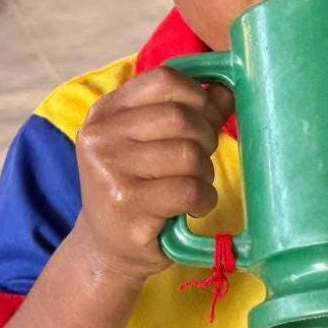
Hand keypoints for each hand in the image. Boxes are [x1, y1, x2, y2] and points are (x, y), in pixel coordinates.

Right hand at [73, 67, 233, 280]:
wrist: (107, 248)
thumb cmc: (140, 187)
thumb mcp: (154, 142)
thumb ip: (190, 111)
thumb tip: (227, 89)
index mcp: (106, 111)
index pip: (164, 79)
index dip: (198, 96)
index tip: (205, 118)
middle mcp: (101, 136)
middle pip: (180, 117)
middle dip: (205, 138)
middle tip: (200, 160)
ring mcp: (110, 169)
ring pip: (188, 154)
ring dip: (204, 173)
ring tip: (191, 185)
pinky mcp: (127, 204)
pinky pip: (189, 189)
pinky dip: (203, 199)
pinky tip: (191, 207)